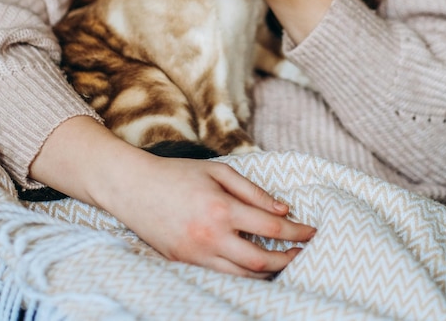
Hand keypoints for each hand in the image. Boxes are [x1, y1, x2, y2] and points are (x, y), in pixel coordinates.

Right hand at [118, 153, 315, 277]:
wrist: (133, 188)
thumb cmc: (177, 173)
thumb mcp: (218, 171)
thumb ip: (253, 191)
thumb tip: (283, 210)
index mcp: (222, 209)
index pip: (271, 228)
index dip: (298, 232)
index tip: (313, 231)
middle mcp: (211, 236)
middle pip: (262, 261)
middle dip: (289, 259)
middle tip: (304, 252)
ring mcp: (196, 255)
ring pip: (243, 275)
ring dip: (268, 271)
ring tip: (283, 261)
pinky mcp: (184, 263)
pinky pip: (221, 275)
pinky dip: (242, 273)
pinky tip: (253, 263)